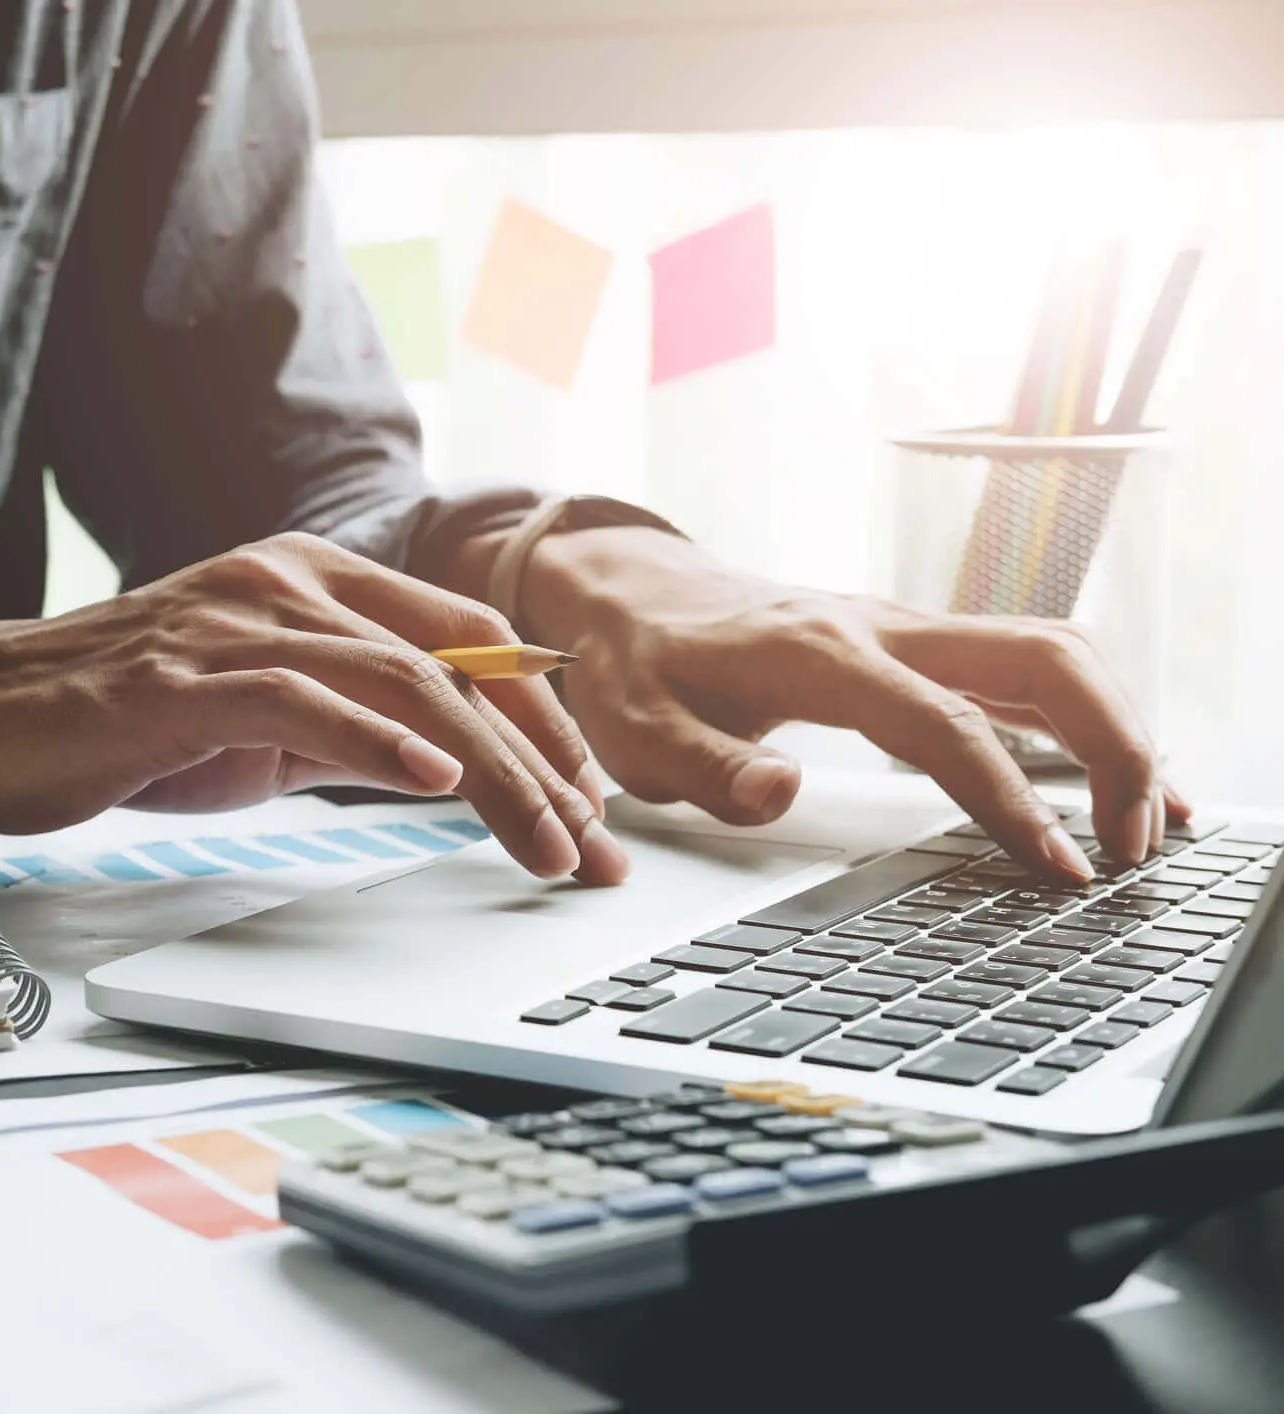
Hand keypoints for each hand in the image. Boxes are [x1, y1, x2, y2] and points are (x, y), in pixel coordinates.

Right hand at [0, 534, 628, 881]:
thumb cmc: (104, 718)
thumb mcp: (251, 720)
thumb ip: (343, 725)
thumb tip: (444, 768)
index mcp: (308, 582)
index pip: (467, 642)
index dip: (542, 721)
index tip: (586, 801)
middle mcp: (284, 582)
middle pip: (458, 666)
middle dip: (545, 763)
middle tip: (596, 847)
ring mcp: (233, 622)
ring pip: (403, 685)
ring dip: (494, 773)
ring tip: (550, 844)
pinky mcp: (182, 677)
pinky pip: (305, 703)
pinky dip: (379, 743)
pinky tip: (436, 780)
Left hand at [518, 526, 1187, 878]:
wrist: (631, 596)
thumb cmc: (634, 667)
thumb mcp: (635, 729)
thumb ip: (704, 766)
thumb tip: (779, 793)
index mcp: (821, 652)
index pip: (945, 722)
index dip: (1009, 796)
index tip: (1055, 866)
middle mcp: (884, 627)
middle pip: (1043, 659)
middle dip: (1112, 747)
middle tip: (1132, 849)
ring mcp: (910, 629)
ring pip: (1052, 653)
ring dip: (1118, 729)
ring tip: (1150, 826)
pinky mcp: (920, 645)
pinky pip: (1027, 667)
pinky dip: (1089, 717)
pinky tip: (1121, 778)